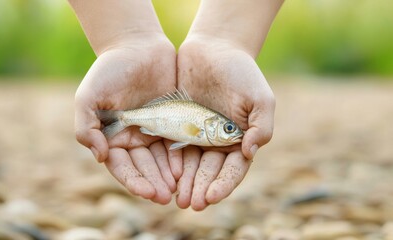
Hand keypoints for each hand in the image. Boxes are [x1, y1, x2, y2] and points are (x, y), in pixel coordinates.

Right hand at [74, 35, 177, 203]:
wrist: (137, 46)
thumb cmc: (109, 70)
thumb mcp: (89, 96)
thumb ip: (86, 126)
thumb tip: (100, 156)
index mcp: (112, 138)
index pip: (122, 167)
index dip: (133, 181)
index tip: (146, 192)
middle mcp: (133, 140)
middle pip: (144, 169)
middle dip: (154, 184)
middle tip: (166, 197)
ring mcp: (154, 133)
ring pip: (161, 161)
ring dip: (168, 177)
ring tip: (177, 189)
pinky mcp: (172, 122)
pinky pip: (177, 144)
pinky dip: (180, 158)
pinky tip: (185, 168)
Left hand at [175, 36, 274, 209]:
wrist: (214, 48)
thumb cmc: (241, 71)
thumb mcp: (259, 96)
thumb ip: (261, 125)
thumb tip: (250, 152)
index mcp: (239, 139)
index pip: (233, 169)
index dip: (223, 184)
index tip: (211, 196)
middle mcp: (219, 141)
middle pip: (210, 171)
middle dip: (201, 188)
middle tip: (189, 204)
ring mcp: (199, 134)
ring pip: (192, 165)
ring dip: (186, 183)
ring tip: (177, 198)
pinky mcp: (180, 124)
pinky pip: (175, 146)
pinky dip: (172, 162)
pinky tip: (166, 174)